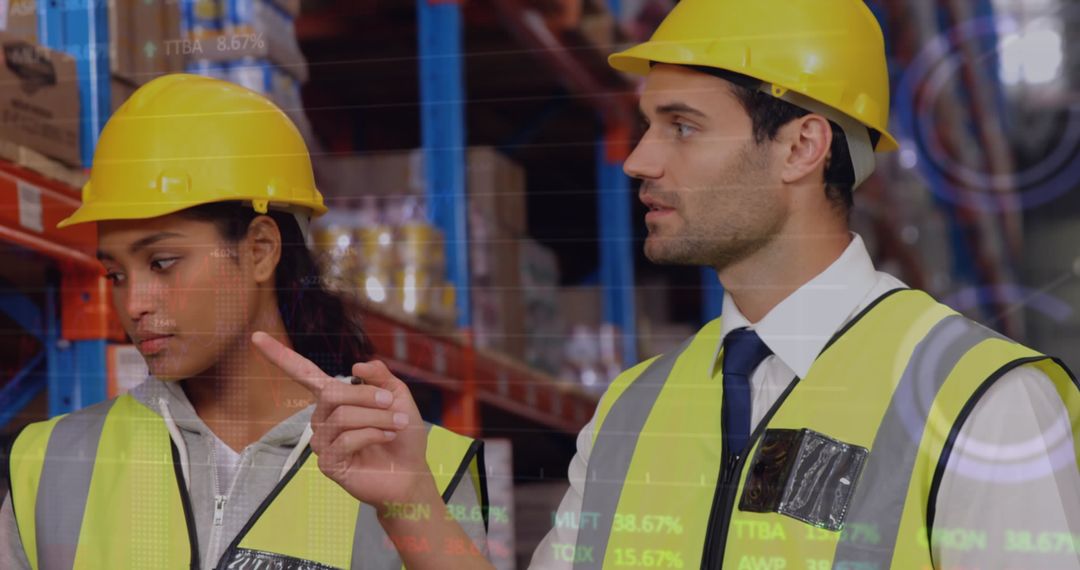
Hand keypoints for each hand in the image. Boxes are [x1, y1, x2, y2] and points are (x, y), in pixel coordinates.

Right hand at [251, 331, 437, 507]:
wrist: (411, 470)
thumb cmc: (401, 433)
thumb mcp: (396, 396)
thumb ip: (379, 376)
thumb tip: (355, 366)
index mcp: (333, 399)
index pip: (303, 374)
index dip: (280, 356)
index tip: (257, 336)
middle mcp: (322, 418)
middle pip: (332, 394)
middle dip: (367, 396)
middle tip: (392, 404)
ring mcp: (322, 442)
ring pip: (343, 416)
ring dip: (377, 418)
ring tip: (396, 425)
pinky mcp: (328, 464)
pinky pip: (347, 440)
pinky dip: (374, 435)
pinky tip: (386, 439)